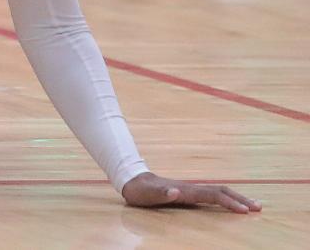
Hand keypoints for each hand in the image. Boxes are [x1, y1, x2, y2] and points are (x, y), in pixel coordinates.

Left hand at [121, 172, 261, 213]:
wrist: (133, 181)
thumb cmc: (140, 191)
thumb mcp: (148, 195)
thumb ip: (162, 193)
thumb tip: (175, 191)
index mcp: (186, 191)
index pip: (212, 195)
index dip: (228, 203)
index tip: (245, 211)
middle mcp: (191, 189)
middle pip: (220, 191)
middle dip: (240, 199)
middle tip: (259, 207)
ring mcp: (190, 190)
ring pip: (217, 192)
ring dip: (235, 198)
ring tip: (251, 205)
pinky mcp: (188, 193)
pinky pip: (211, 196)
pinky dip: (225, 199)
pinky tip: (230, 204)